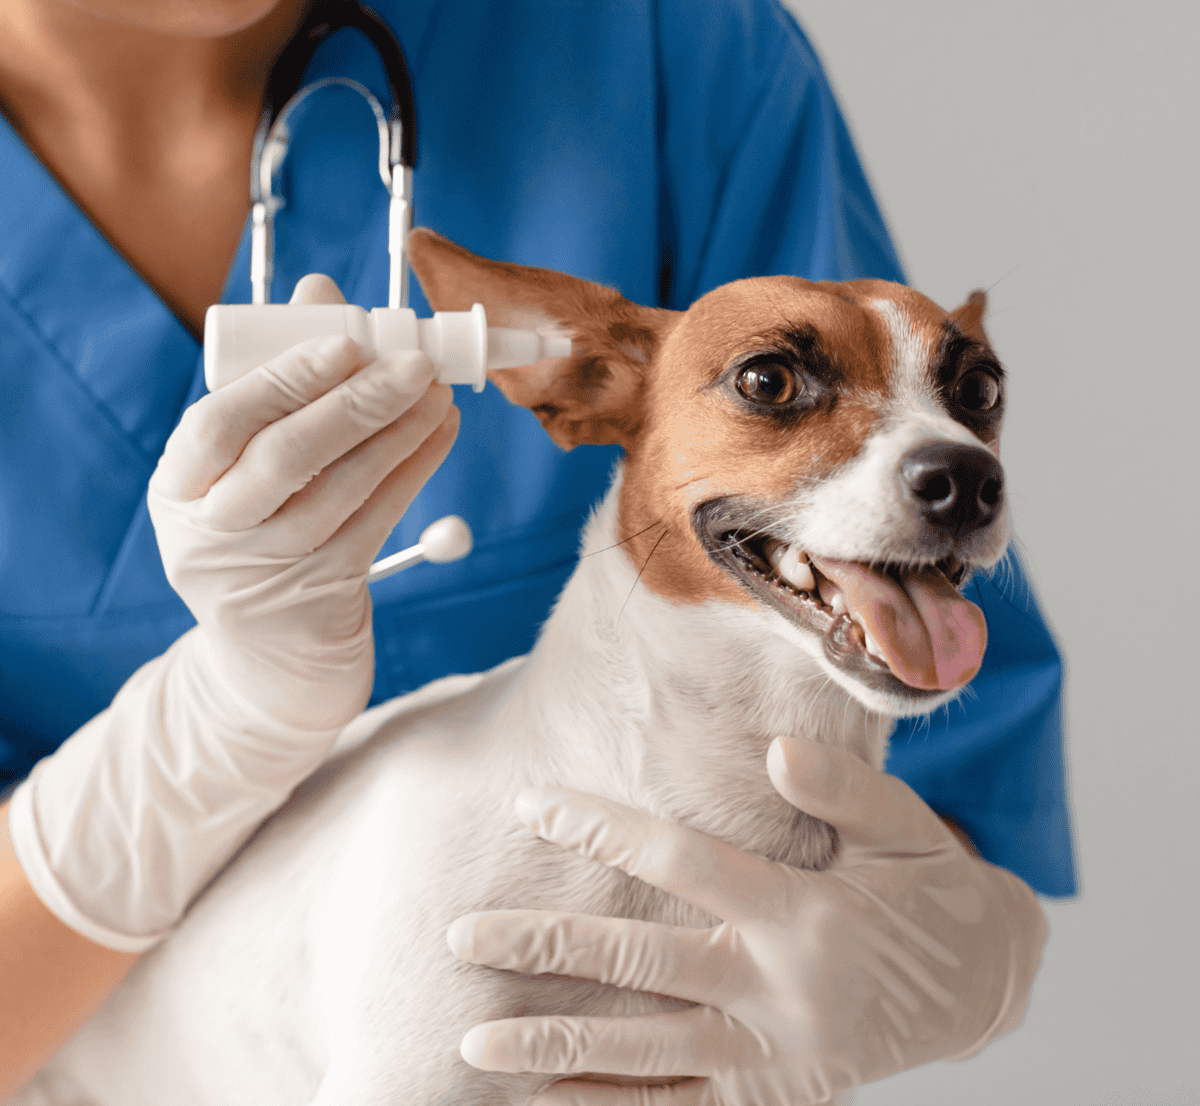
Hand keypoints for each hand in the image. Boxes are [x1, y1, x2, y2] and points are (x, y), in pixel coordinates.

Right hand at [148, 272, 458, 730]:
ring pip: (339, 493)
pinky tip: (439, 433)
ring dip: (398, 434)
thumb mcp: (244, 458)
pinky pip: (376, 522)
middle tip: (415, 362)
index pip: (217, 425)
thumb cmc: (259, 518)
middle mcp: (211, 533)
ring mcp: (266, 572)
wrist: (271, 651)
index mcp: (179, 487)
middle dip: (357, 403)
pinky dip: (412, 470)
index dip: (283, 379)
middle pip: (283, 460)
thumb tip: (320, 288)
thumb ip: (278, 373)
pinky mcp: (322, 595)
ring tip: (439, 393)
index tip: (345, 341)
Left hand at [448, 739, 1048, 1104]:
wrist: (987, 988)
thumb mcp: (907, 827)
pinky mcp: (772, 1098)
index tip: (530, 803)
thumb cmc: (933, 888)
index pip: (680, 862)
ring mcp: (769, 1055)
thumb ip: (843, 788)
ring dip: (554, 1050)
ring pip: (643, 1053)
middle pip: (640, 966)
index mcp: (802, 913)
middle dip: (544, 951)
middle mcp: (776, 990)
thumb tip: (775, 754)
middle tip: (459, 936)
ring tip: (473, 1043)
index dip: (600, 830)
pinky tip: (546, 1102)